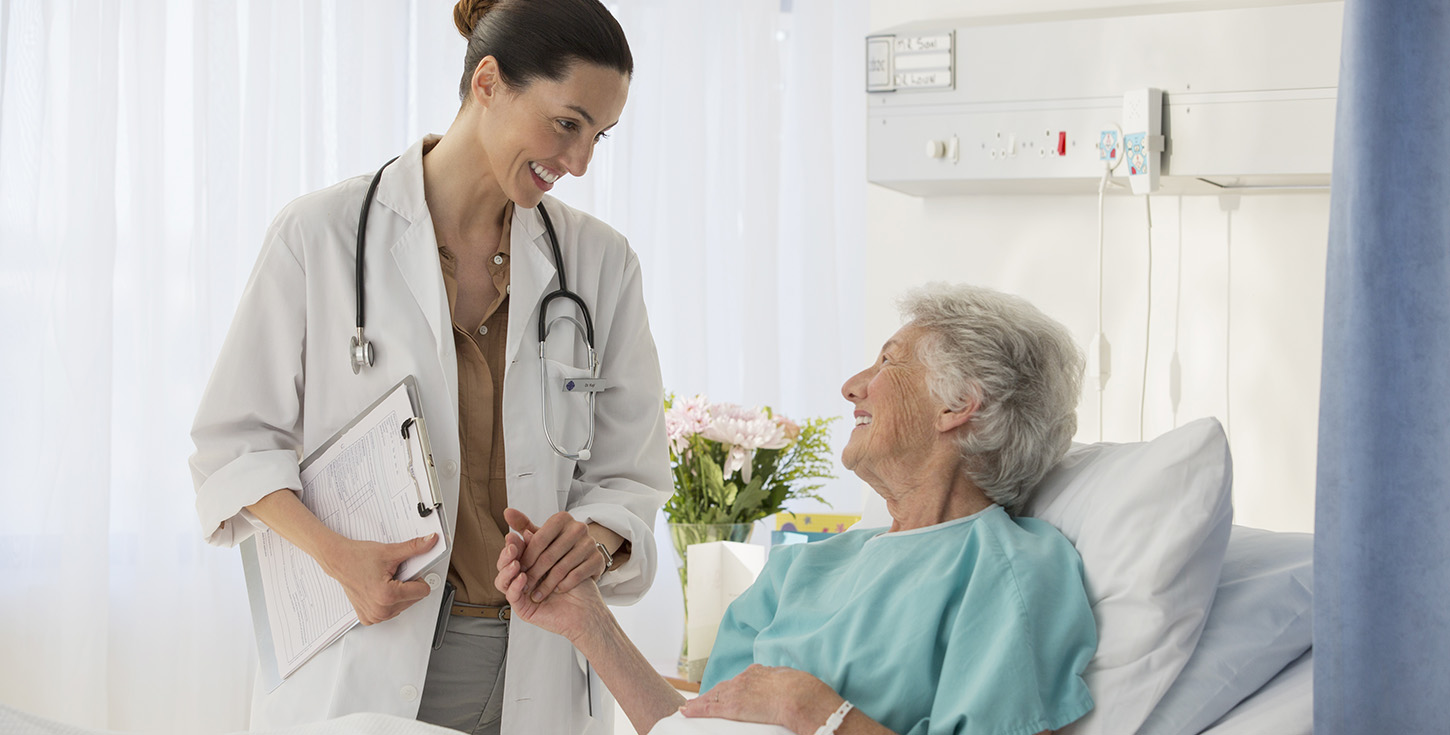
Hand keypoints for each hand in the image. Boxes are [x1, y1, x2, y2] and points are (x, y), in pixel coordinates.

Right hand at [319, 534, 435, 624]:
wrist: (339, 560)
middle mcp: (380, 610)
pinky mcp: (368, 618)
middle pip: (414, 599)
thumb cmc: (359, 557)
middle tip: (391, 574)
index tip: (405, 570)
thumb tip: (432, 541)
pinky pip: (390, 612)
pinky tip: (377, 589)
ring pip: (403, 606)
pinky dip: (387, 601)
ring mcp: (374, 616)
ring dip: (398, 593)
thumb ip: (415, 547)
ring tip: (383, 581)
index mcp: (388, 596)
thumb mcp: (391, 551)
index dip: (417, 577)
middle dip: (407, 585)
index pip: (423, 591)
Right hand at [495, 529, 608, 642]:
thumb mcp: (560, 558)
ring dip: (507, 570)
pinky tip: (522, 577)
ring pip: (502, 581)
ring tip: (516, 563)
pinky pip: (512, 596)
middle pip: (504, 566)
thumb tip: (525, 531)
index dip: (512, 544)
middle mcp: (522, 580)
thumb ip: (543, 545)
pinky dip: (514, 586)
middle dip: (506, 555)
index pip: (513, 553)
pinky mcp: (523, 609)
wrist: (587, 607)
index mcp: (528, 567)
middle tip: (512, 547)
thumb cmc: (576, 583)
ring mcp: (521, 595)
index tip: (513, 535)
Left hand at [503, 508, 606, 602]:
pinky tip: (556, 590)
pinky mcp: (598, 559)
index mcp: (562, 518)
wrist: (584, 558)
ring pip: (561, 568)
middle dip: (533, 574)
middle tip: (524, 586)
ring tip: (537, 594)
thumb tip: (507, 512)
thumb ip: (524, 525)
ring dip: (546, 585)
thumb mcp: (542, 536)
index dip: (526, 557)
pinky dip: (563, 585)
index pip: (538, 539)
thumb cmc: (558, 547)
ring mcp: (590, 543)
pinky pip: (576, 575)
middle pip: (549, 555)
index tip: (517, 570)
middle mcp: (579, 527)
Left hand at [681, 664, 844, 734]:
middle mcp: (745, 678)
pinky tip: (686, 711)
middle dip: (713, 694)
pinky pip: (709, 708)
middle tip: (702, 700)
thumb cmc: (806, 692)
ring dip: (701, 702)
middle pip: (724, 687)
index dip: (733, 687)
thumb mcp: (794, 682)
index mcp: (761, 672)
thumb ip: (784, 684)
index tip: (729, 691)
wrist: (801, 697)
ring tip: (690, 707)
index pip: (742, 680)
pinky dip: (696, 709)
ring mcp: (737, 691)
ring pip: (713, 696)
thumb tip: (787, 689)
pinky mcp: (732, 707)